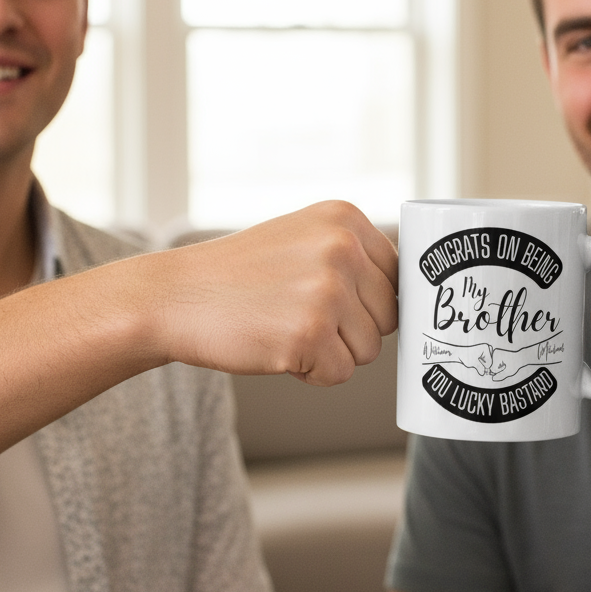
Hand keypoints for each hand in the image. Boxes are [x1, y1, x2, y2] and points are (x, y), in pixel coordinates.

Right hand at [151, 201, 398, 385]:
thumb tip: (415, 298)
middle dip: (350, 330)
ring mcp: (327, 289)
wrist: (175, 296)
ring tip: (283, 326)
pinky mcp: (310, 332)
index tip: (335, 305)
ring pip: (368, 350)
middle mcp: (342, 247)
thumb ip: (354, 257)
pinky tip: (274, 345)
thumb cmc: (239, 276)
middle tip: (297, 315)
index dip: (368, 303)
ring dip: (329, 352)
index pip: (398, 277)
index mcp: (345, 217)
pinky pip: (339, 374)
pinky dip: (309, 373)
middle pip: (389, 317)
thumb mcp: (303, 238)